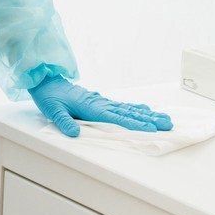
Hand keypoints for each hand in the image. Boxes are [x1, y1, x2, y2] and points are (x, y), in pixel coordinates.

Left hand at [28, 76, 172, 138]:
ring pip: (129, 109)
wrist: (47, 81)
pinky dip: (136, 108)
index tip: (150, 129)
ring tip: (164, 119)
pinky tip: (146, 110)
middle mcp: (101, 103)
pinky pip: (122, 106)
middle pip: (129, 113)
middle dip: (150, 120)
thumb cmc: (49, 96)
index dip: (134, 124)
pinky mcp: (101, 101)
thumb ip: (63, 122)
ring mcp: (102, 101)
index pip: (117, 118)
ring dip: (147, 115)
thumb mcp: (52, 110)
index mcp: (91, 107)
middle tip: (168, 125)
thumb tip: (73, 133)